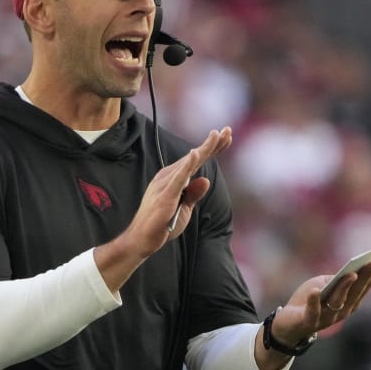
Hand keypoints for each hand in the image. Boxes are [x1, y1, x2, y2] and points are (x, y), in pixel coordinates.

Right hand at [94, 127, 232, 291]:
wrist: (142, 239)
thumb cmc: (161, 224)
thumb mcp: (185, 209)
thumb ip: (194, 194)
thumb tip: (205, 180)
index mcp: (174, 178)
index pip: (196, 161)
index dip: (211, 148)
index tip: (226, 135)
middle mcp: (169, 176)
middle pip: (195, 157)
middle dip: (213, 143)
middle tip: (228, 130)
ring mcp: (166, 184)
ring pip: (189, 163)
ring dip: (204, 149)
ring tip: (218, 135)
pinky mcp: (165, 195)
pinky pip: (179, 177)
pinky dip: (188, 165)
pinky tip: (196, 153)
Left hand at [270, 256, 370, 345]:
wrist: (288, 323)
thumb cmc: (308, 299)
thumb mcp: (323, 285)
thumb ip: (336, 280)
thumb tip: (350, 272)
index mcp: (348, 302)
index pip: (364, 286)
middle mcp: (342, 312)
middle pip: (356, 293)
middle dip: (366, 276)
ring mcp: (326, 318)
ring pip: (338, 302)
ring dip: (345, 288)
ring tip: (351, 274)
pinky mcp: (309, 321)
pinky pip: (313, 312)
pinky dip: (314, 302)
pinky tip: (315, 291)